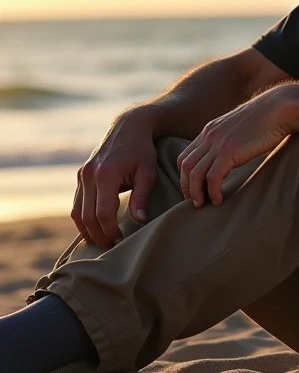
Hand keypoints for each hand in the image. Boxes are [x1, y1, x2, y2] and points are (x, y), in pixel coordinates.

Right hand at [72, 105, 158, 247]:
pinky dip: (83, 217)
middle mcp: (89, 174)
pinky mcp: (81, 175)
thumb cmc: (142, 151)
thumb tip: (139, 221)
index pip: (103, 212)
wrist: (129, 127)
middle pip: (86, 216)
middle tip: (111, 246)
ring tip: (102, 240)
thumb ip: (141, 197)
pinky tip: (95, 227)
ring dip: (87, 229)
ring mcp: (82, 174)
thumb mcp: (147, 172)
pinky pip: (76, 203)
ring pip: (76, 212)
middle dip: (98, 235)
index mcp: (106, 174)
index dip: (110, 231)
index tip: (121, 240)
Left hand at [177, 88, 291, 207]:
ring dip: (196, 193)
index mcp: (210, 130)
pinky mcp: (230, 151)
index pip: (185, 156)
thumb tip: (230, 157)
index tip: (193, 190)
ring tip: (203, 205)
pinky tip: (219, 200)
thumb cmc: (266, 119)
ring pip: (195, 173)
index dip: (186, 177)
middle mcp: (209, 135)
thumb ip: (229, 140)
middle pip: (186, 166)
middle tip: (195, 202)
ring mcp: (218, 143)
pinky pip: (213, 177)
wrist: (279, 108)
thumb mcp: (239, 128)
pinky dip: (213, 192)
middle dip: (187, 187)